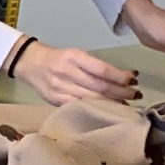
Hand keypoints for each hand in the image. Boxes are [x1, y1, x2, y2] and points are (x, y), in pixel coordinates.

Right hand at [11, 39, 139, 104]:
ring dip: (113, 103)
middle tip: (136, 94)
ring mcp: (60, 88)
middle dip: (122, 92)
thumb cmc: (57, 57)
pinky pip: (81, 106)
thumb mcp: (75, 55)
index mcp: (73, 57)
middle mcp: (66, 72)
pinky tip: (108, 110)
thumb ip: (94, 66)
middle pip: (100, 87)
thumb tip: (121, 79)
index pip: (102, 70)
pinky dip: (97, 109)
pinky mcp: (56, 100)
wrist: (27, 62)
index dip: (120, 77)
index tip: (133, 79)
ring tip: (127, 103)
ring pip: (92, 99)